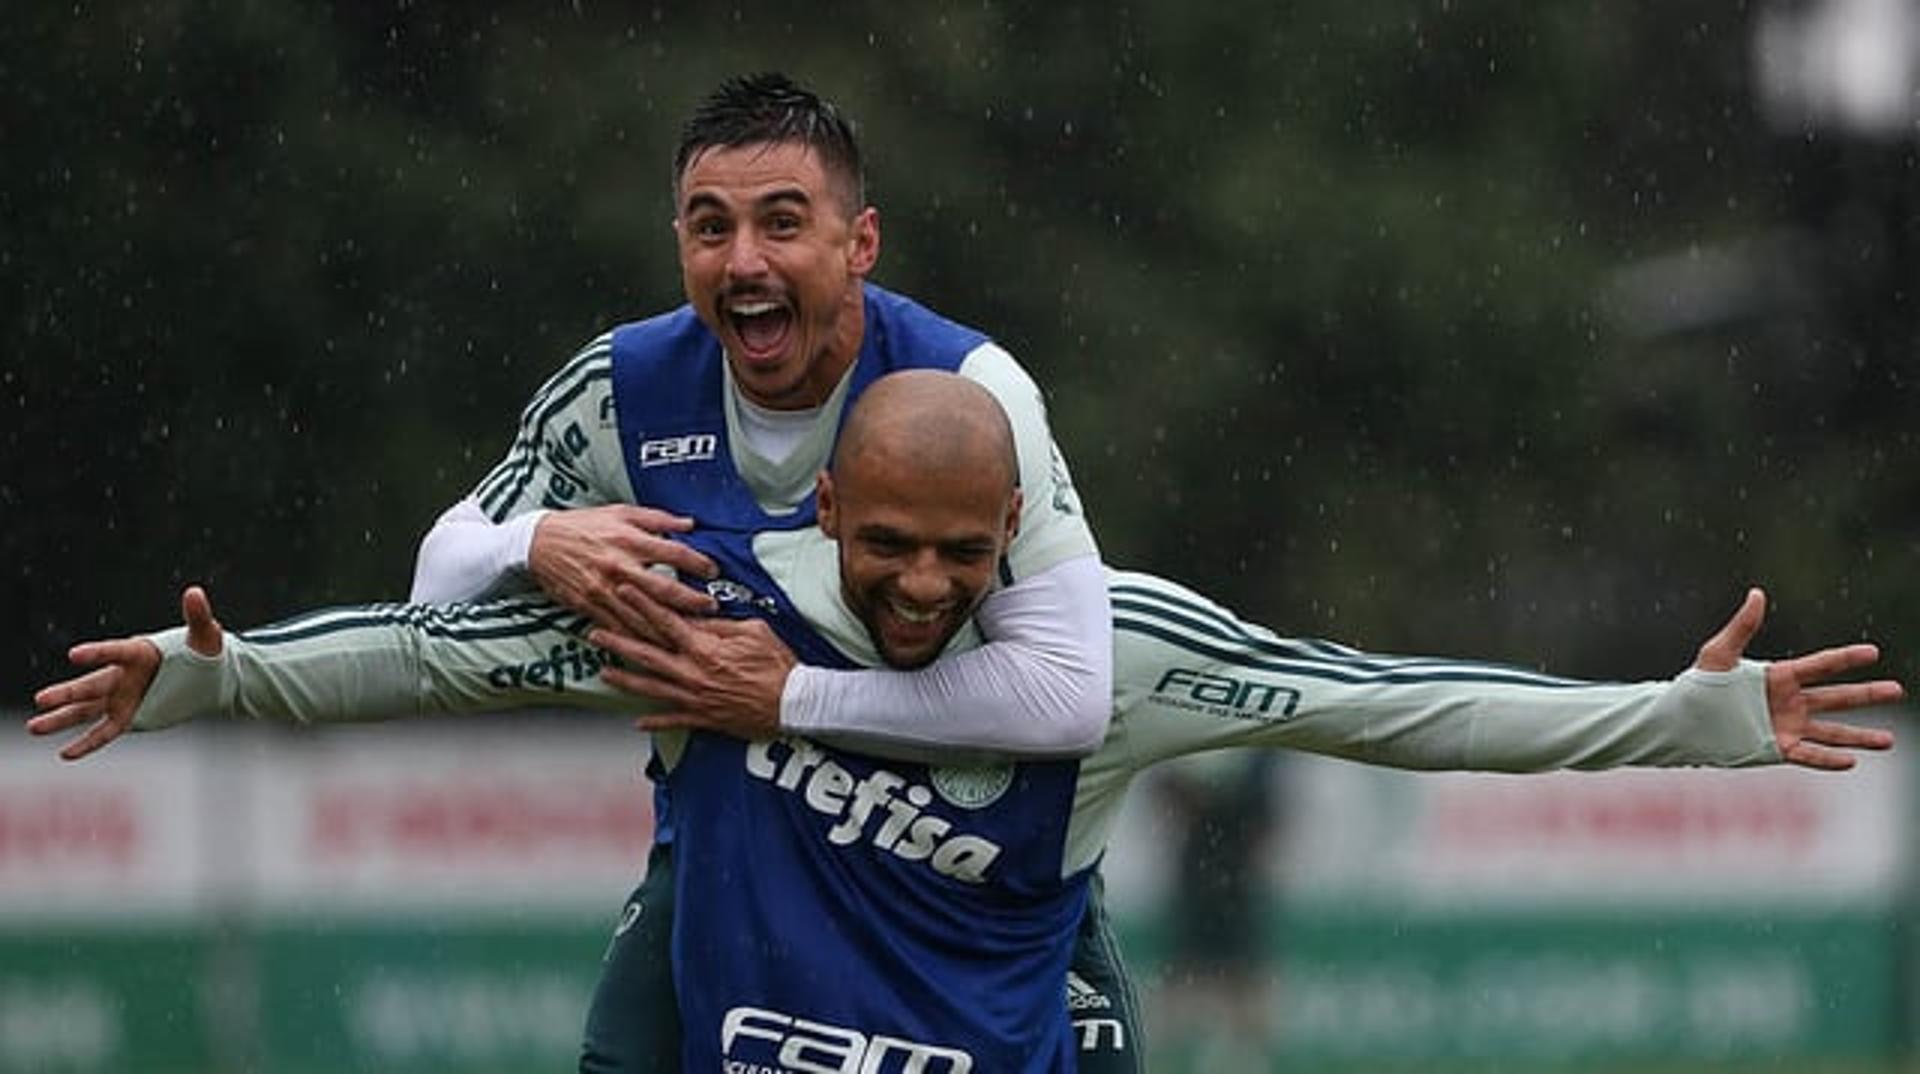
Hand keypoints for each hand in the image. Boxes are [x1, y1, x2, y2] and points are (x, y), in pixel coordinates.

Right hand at [26, 586, 224, 760]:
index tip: (75, 655)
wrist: (209, 674)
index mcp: (137, 652)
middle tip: (40, 699)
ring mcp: (122, 697)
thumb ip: (198, 616)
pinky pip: (104, 732)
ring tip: (33, 727)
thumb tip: (195, 592)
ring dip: (61, 719)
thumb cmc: (204, 649)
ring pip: (86, 710)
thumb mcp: (205, 634)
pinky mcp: (128, 716)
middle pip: (91, 685)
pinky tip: (65, 753)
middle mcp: (122, 675)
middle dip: (66, 693)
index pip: (114, 652)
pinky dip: (87, 743)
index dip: (96, 653)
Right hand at [528, 505, 718, 632]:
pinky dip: (639, 639)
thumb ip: (657, 519)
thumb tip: (689, 524)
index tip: (713, 571)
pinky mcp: (591, 607)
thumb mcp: (620, 512)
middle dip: (691, 601)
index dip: (698, 563)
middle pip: (663, 589)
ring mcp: (604, 590)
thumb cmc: (583, 526)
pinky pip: (620, 628)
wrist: (540, 543)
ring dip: (670, 627)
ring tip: (693, 632)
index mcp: (629, 540)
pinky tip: (658, 645)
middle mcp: (619, 567)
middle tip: (711, 607)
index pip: (673, 552)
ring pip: (644, 615)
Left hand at [589, 583, 795, 739]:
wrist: (793, 703)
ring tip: (603, 672)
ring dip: (624, 680)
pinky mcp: (703, 717)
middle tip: (595, 632)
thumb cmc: (777, 664)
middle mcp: (692, 672)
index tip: (622, 590)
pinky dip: (654, 720)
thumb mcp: (754, 631)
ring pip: (651, 687)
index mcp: (704, 647)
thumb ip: (722, 625)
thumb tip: (700, 617)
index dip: (641, 604)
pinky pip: (673, 720)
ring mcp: (694, 697)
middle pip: (647, 653)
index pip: (665, 620)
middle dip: (618, 641)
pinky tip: (636, 720)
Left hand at [1695, 587, 1900, 769]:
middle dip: (1867, 694)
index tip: (1873, 651)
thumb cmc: (1697, 685)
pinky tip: (1852, 761)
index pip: (1821, 665)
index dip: (1846, 658)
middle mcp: (1790, 702)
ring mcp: (1786, 726)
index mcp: (1780, 676)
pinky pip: (1809, 755)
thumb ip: (1741, 626)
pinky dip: (1829, 759)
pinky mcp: (1776, 749)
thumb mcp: (1719, 654)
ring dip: (1860, 736)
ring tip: (1889, 740)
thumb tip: (1757, 594)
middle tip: (1897, 690)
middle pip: (1837, 697)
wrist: (1682, 722)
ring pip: (1832, 731)